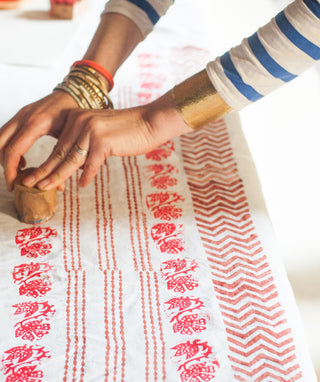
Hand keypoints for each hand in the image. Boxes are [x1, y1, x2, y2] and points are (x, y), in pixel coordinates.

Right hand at [0, 90, 77, 190]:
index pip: (14, 150)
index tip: (14, 184)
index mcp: (36, 124)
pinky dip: (8, 148)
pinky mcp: (19, 115)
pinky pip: (5, 133)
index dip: (11, 170)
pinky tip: (21, 159)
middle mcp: (23, 117)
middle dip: (4, 165)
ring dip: (4, 157)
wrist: (73, 96)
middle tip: (13, 181)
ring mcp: (20, 114)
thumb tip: (60, 187)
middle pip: (0, 145)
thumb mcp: (70, 140)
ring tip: (19, 171)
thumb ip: (62, 162)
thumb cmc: (73, 117)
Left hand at [22, 91, 191, 189]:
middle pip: (59, 153)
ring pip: (70, 160)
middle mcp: (80, 121)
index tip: (36, 176)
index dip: (47, 164)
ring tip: (45, 187)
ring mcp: (91, 130)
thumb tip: (74, 169)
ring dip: (57, 176)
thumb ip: (85, 147)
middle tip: (30, 184)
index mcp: (76, 118)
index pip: (58, 146)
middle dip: (44, 172)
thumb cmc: (127, 131)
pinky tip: (82, 185)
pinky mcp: (103, 140)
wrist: (150, 122)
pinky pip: (91, 164)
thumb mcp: (100, 135)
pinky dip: (87, 176)